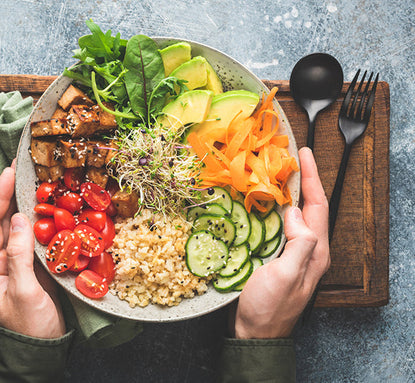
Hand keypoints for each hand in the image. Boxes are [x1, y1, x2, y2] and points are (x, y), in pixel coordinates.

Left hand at [0, 165, 65, 338]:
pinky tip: (54, 210)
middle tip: (24, 169)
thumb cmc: (29, 328)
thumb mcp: (23, 293)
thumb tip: (18, 219)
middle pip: (1, 220)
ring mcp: (16, 263)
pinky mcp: (33, 267)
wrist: (40, 351)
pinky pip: (36, 239)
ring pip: (19, 227)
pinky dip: (44, 222)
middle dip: (11, 193)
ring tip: (39, 183)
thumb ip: (19, 256)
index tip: (9, 173)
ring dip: (28, 205)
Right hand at [232, 147, 329, 338]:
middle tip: (289, 157)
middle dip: (303, 179)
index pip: (318, 206)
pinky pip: (279, 224)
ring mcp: (292, 253)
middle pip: (310, 206)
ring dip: (288, 191)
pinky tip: (261, 201)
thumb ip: (299, 244)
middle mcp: (307, 249)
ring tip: (276, 172)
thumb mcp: (286, 276)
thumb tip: (296, 212)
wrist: (254, 333)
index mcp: (315, 251)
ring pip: (295, 214)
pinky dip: (273, 207)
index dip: (312, 177)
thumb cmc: (268, 308)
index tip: (304, 153)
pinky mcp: (276, 256)